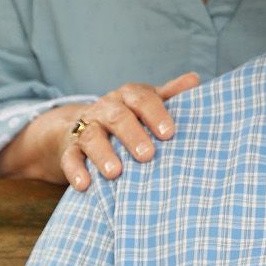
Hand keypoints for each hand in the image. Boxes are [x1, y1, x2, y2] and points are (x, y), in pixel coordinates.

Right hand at [61, 74, 200, 189]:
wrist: (83, 124)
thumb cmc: (127, 115)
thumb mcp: (147, 102)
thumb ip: (170, 94)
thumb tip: (195, 79)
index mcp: (127, 96)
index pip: (142, 99)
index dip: (155, 114)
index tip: (169, 133)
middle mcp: (105, 109)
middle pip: (117, 117)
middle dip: (132, 135)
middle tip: (148, 155)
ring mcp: (86, 127)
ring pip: (91, 137)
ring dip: (103, 154)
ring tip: (116, 173)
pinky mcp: (70, 148)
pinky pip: (70, 158)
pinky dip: (76, 171)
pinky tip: (85, 185)